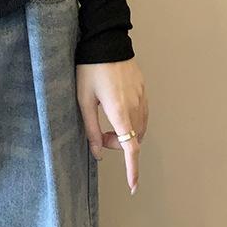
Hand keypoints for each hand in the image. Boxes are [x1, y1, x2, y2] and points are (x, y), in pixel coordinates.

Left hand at [76, 57, 147, 194]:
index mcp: (120, 111)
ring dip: (125, 132)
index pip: (130, 148)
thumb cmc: (90, 68)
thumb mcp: (84, 98)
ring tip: (106, 119)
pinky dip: (132, 121)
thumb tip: (97, 153)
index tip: (133, 186)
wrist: (106, 40)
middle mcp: (136, 107)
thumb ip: (91, 128)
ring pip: (140, 127)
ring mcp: (142, 97)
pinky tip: (118, 110)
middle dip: (118, 144)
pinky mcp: (143, 89)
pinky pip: (143, 114)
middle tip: (100, 135)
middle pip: (133, 139)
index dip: (132, 169)